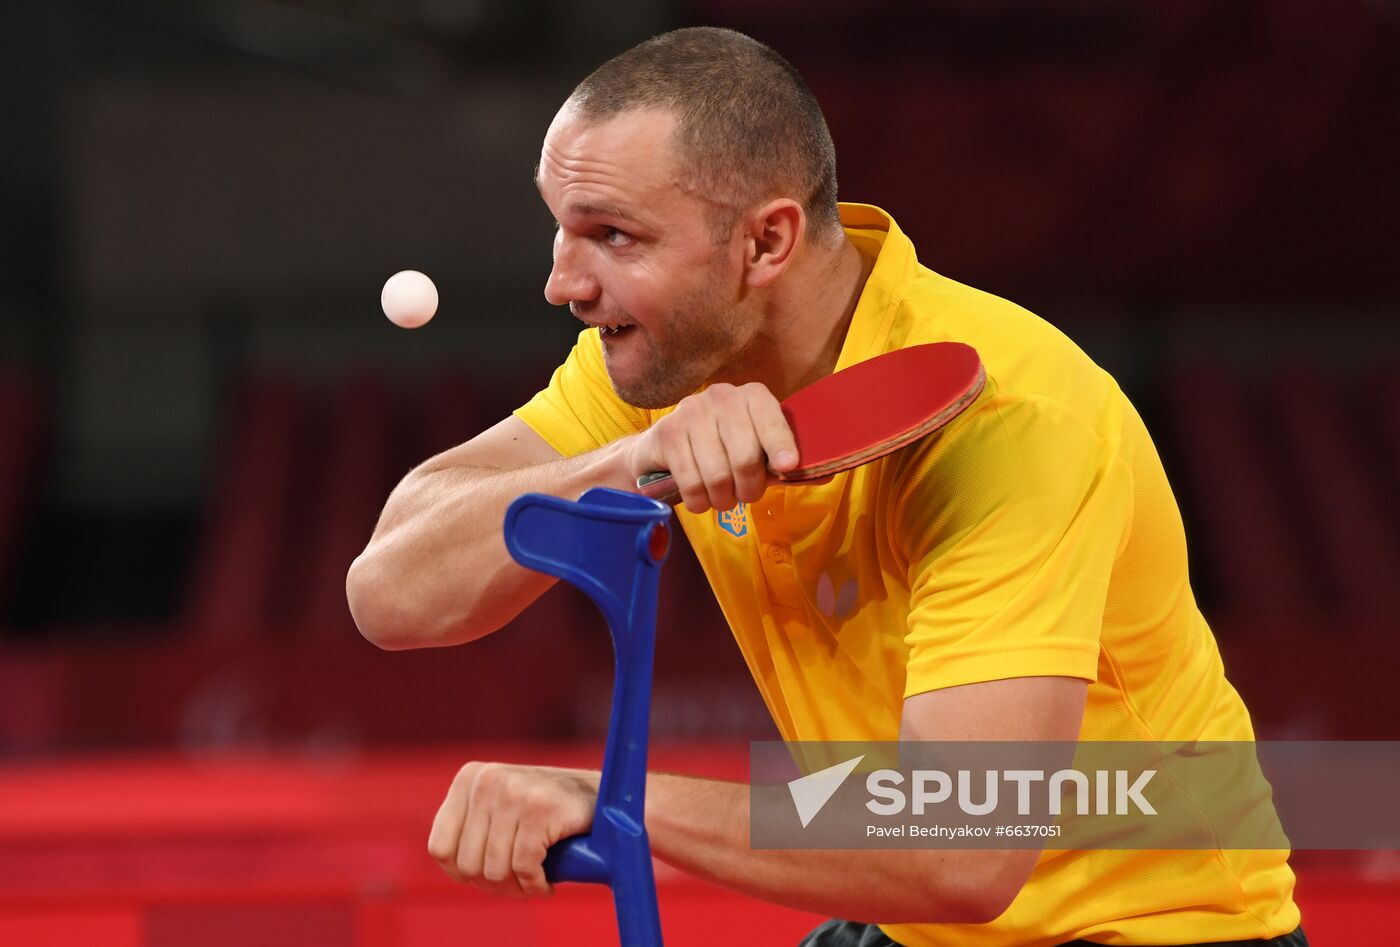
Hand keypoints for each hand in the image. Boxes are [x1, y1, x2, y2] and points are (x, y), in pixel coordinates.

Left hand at [428, 762, 598, 898]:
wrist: (607, 800)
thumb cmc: (550, 812)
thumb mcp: (501, 808)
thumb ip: (472, 828)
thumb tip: (454, 868)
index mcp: (470, 778)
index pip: (441, 848)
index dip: (463, 873)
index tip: (489, 876)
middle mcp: (488, 780)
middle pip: (468, 863)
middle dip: (495, 885)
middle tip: (519, 884)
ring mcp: (514, 791)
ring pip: (496, 869)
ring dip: (517, 888)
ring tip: (534, 882)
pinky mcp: (541, 808)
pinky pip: (525, 867)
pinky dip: (536, 884)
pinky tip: (547, 882)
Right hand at [625, 382, 798, 512]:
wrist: (666, 446)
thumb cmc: (724, 449)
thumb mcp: (758, 450)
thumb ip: (785, 462)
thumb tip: (825, 475)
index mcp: (753, 396)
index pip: (771, 421)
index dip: (781, 446)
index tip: (787, 466)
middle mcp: (722, 397)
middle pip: (745, 458)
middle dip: (749, 489)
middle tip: (746, 496)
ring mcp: (692, 412)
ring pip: (717, 475)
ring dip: (723, 499)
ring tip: (722, 498)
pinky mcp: (667, 432)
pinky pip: (690, 482)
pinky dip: (699, 501)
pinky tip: (700, 498)